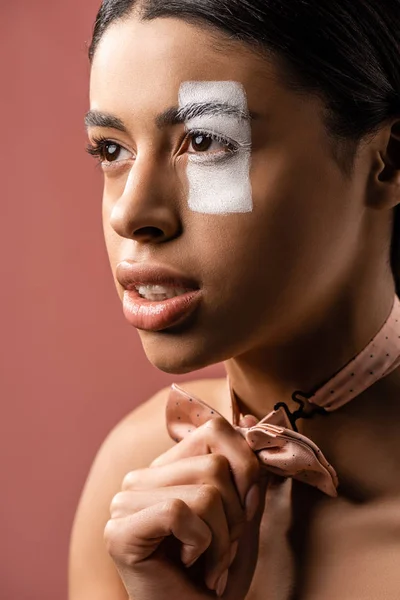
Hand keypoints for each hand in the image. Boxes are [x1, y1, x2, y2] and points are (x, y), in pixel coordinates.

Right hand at [104, 415, 268, 599]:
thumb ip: (246, 471)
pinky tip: (187, 565)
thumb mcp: (241, 515)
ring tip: (207, 561)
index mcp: (166, 468)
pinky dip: (201, 546)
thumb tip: (248, 419)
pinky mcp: (119, 529)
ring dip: (222, 539)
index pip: (215, 429)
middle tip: (222, 549)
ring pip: (205, 491)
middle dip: (236, 516)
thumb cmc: (216, 572)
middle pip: (216, 465)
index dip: (245, 469)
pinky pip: (180, 513)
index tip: (246, 512)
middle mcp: (141, 477)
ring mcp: (125, 502)